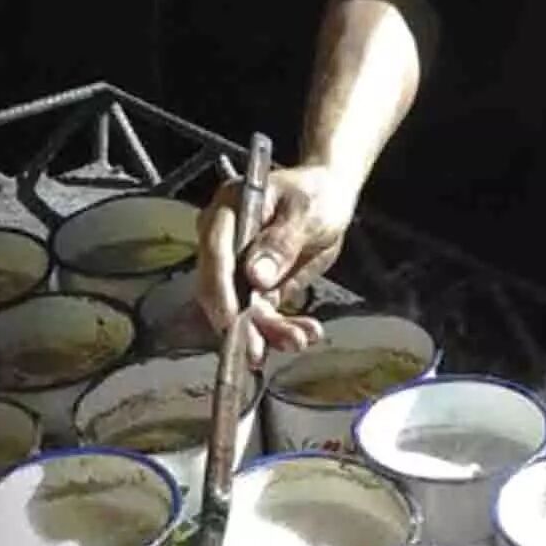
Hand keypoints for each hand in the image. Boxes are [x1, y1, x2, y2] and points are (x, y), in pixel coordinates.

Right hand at [197, 160, 357, 365]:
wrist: (329, 197)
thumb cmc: (315, 195)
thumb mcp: (305, 212)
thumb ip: (282, 242)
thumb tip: (255, 276)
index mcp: (229, 210)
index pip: (215, 252)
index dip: (220, 288)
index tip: (230, 319)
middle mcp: (224, 241)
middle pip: (222, 288)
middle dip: (242, 323)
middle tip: (258, 351)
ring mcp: (237, 267)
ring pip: (242, 309)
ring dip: (266, 332)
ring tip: (298, 340)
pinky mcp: (254, 288)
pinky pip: (262, 314)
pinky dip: (280, 329)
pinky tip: (304, 334)